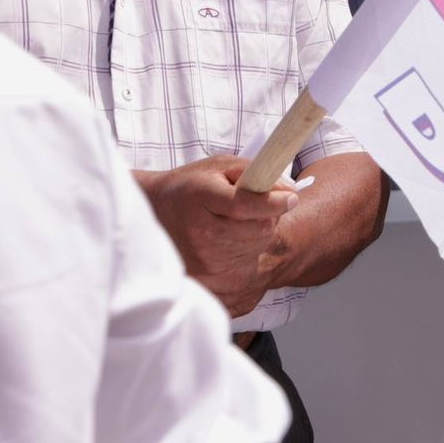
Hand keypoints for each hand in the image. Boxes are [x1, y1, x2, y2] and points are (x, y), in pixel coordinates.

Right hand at [135, 155, 296, 315]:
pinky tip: (231, 237)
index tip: (290, 198)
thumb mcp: (220, 167)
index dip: (271, 202)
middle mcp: (200, 231)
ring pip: (257, 246)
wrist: (153, 214)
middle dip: (268, 215)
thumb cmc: (192, 186)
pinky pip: (247, 262)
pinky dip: (249, 247)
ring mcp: (203, 257)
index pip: (243, 204)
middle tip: (255, 205)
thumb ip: (255, 172)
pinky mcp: (207, 275)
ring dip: (259, 231)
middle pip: (258, 229)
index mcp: (200, 197)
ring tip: (237, 219)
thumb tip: (289, 191)